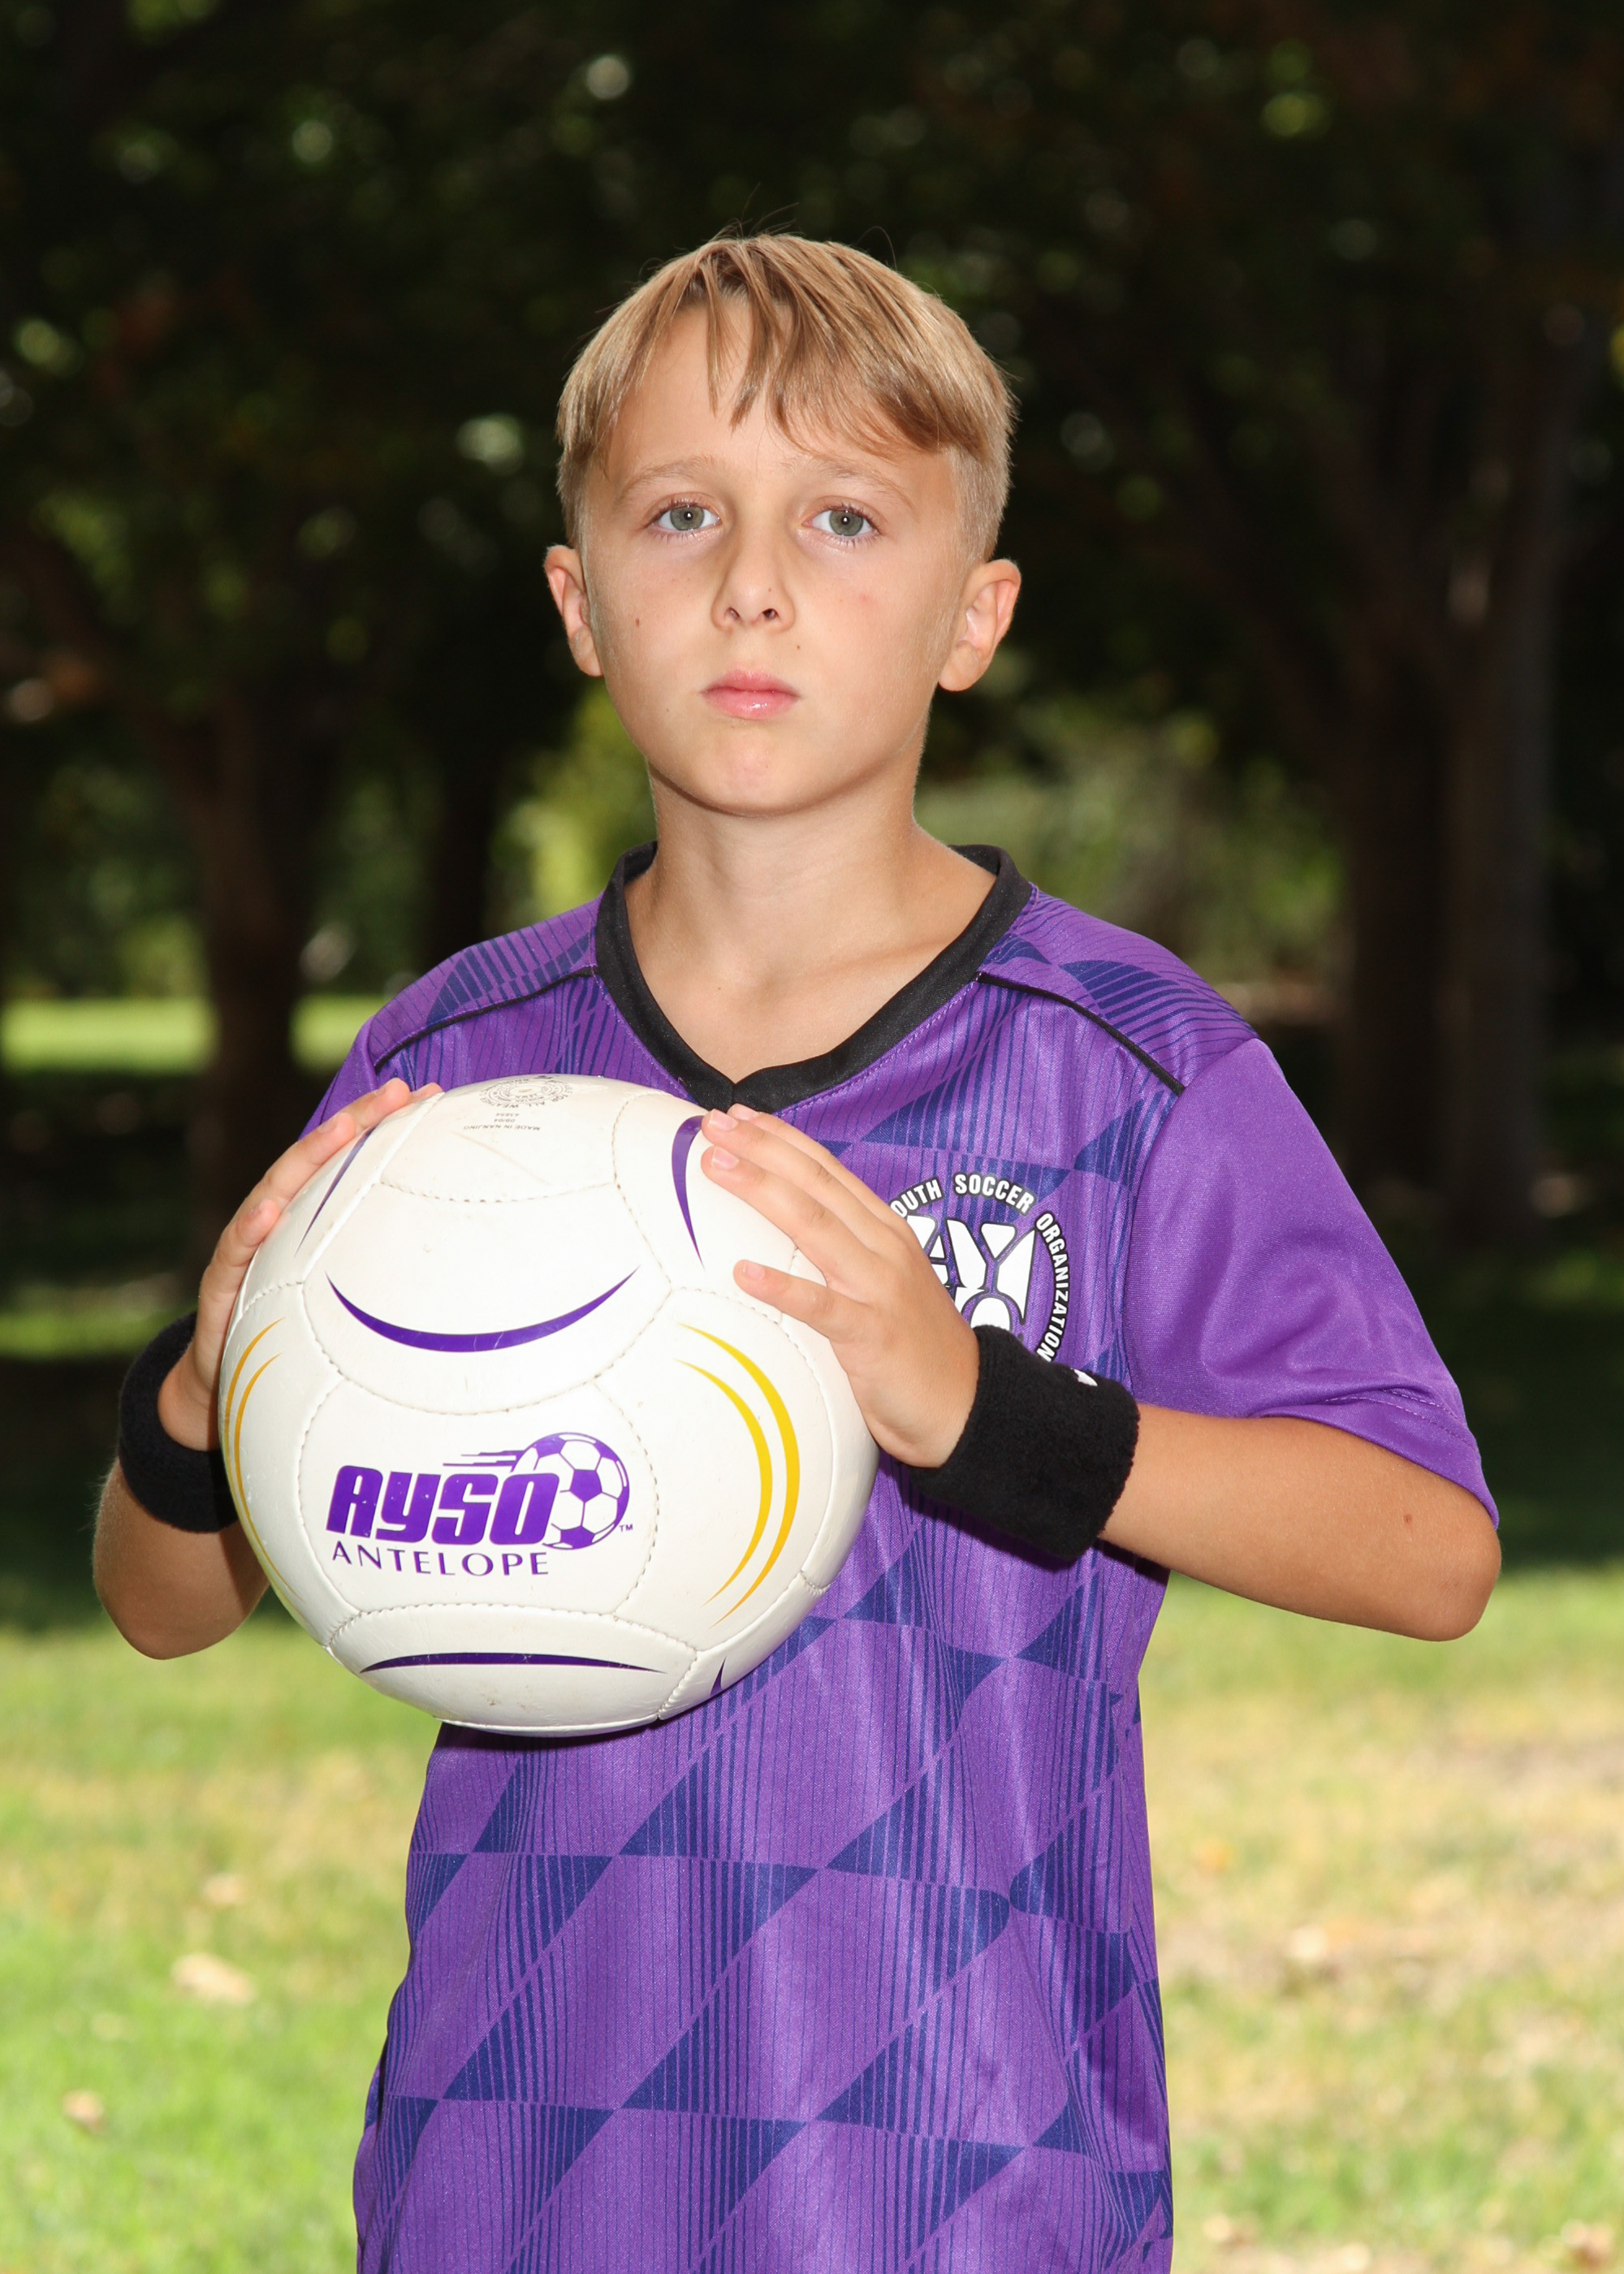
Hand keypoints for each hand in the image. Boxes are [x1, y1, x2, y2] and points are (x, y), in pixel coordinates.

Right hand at [156, 1079, 438, 1450]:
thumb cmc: (290, 1330)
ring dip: (309, 1158)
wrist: (223, 1381)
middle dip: (357, 1122)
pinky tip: (269, 1212)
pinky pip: (235, 1252)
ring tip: (343, 1130)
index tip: (430, 1096)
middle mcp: (280, 1220)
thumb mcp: (341, 1294)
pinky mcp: (222, 1283)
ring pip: (277, 1191)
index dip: (385, 1126)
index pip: (350, 1160)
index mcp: (311, 1217)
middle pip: (318, 1161)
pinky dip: (251, 1229)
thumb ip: (380, 1267)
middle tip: (399, 1092)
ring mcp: (248, 1246)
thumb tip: (457, 1260)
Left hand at [699, 1105, 978, 1467]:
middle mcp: (883, 1247)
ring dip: (763, 1192)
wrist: (965, 1403)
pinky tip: (743, 1273)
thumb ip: (841, 1253)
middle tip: (714, 1126)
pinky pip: (821, 1307)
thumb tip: (780, 1237)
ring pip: (815, 1227)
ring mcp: (879, 1288)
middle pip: (815, 1185)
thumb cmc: (912, 1345)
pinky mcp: (873, 1335)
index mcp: (884, 1230)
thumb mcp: (880, 1283)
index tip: (738, 1116)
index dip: (781, 1139)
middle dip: (762, 1149)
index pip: (827, 1170)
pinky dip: (782, 1287)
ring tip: (717, 1169)